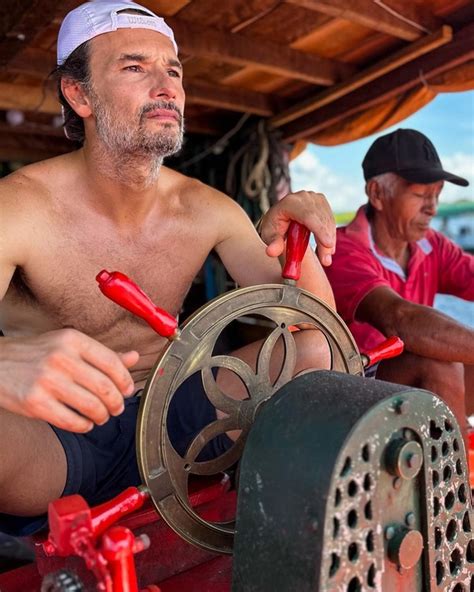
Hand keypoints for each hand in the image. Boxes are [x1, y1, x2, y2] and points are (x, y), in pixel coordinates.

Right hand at [0, 329, 138, 432]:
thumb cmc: (37, 354)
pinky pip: (71, 421)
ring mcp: (47, 381)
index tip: (127, 390)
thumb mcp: (68, 345)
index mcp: (73, 340)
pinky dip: (84, 426)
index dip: (125, 380)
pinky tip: (84, 423)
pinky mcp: (35, 403)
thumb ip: (102, 354)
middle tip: (116, 408)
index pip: (112, 362)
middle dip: (116, 403)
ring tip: (101, 417)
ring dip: (102, 416)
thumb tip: (134, 357)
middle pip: (105, 387)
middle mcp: (61, 358)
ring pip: (91, 406)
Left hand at [258, 191, 335, 265]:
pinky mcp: (322, 203)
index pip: (308, 215)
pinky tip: (327, 249)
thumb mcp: (269, 237)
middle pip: (319, 219)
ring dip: (329, 240)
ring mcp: (314, 198)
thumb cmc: (274, 228)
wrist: (279, 218)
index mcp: (290, 203)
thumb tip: (271, 252)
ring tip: (325, 258)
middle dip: (325, 241)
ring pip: (327, 220)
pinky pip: (330, 220)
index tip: (328, 245)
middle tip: (326, 261)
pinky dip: (330, 235)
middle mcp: (303, 197)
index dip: (319, 229)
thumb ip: (273, 244)